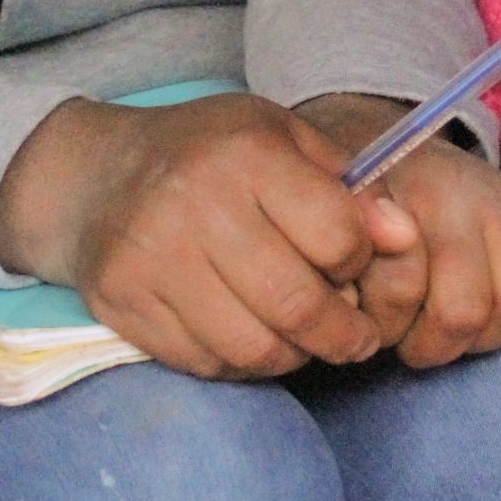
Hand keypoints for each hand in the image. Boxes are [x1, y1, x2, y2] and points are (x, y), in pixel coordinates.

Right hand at [0, 92, 414, 380]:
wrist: (96, 175)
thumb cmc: (207, 152)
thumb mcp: (279, 136)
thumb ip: (345, 185)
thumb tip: (404, 236)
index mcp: (247, 153)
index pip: (338, 236)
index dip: (361, 261)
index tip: (357, 266)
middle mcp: (197, 204)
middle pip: (299, 305)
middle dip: (342, 333)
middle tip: (353, 336)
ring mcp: (154, 259)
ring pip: (255, 347)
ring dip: (294, 355)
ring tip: (301, 338)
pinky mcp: (124, 303)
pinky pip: (206, 364)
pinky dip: (240, 363)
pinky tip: (247, 335)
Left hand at [299, 95, 500, 367]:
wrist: (389, 143)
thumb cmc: (358, 193)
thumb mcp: (336, 215)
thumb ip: (350, 247)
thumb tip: (366, 283)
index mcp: (415, 194)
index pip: (413, 292)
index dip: (391, 327)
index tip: (369, 325)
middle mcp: (472, 197)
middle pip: (468, 311)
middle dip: (435, 345)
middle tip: (408, 339)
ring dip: (483, 334)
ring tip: (447, 328)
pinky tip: (484, 308)